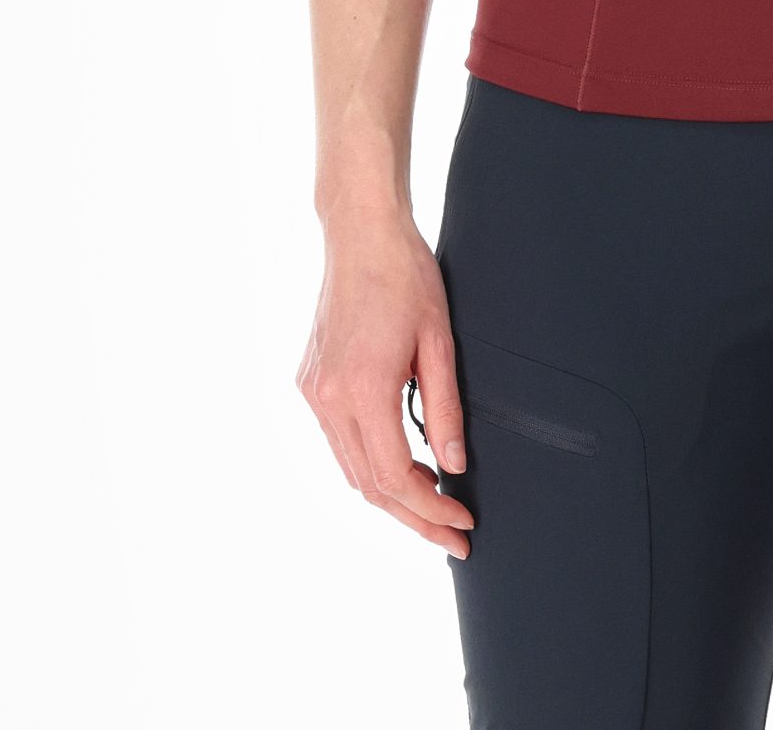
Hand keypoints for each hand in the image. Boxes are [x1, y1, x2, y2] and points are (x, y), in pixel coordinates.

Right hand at [296, 209, 475, 559]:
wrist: (361, 235)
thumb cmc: (406, 277)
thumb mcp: (440, 341)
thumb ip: (446, 408)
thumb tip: (454, 466)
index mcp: (362, 390)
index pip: (394, 477)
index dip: (430, 509)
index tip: (463, 521)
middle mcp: (328, 399)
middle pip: (369, 486)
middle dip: (414, 518)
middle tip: (453, 536)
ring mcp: (313, 393)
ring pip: (350, 469)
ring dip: (391, 496)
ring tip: (434, 507)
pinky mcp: (309, 383)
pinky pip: (339, 442)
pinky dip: (370, 464)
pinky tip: (402, 466)